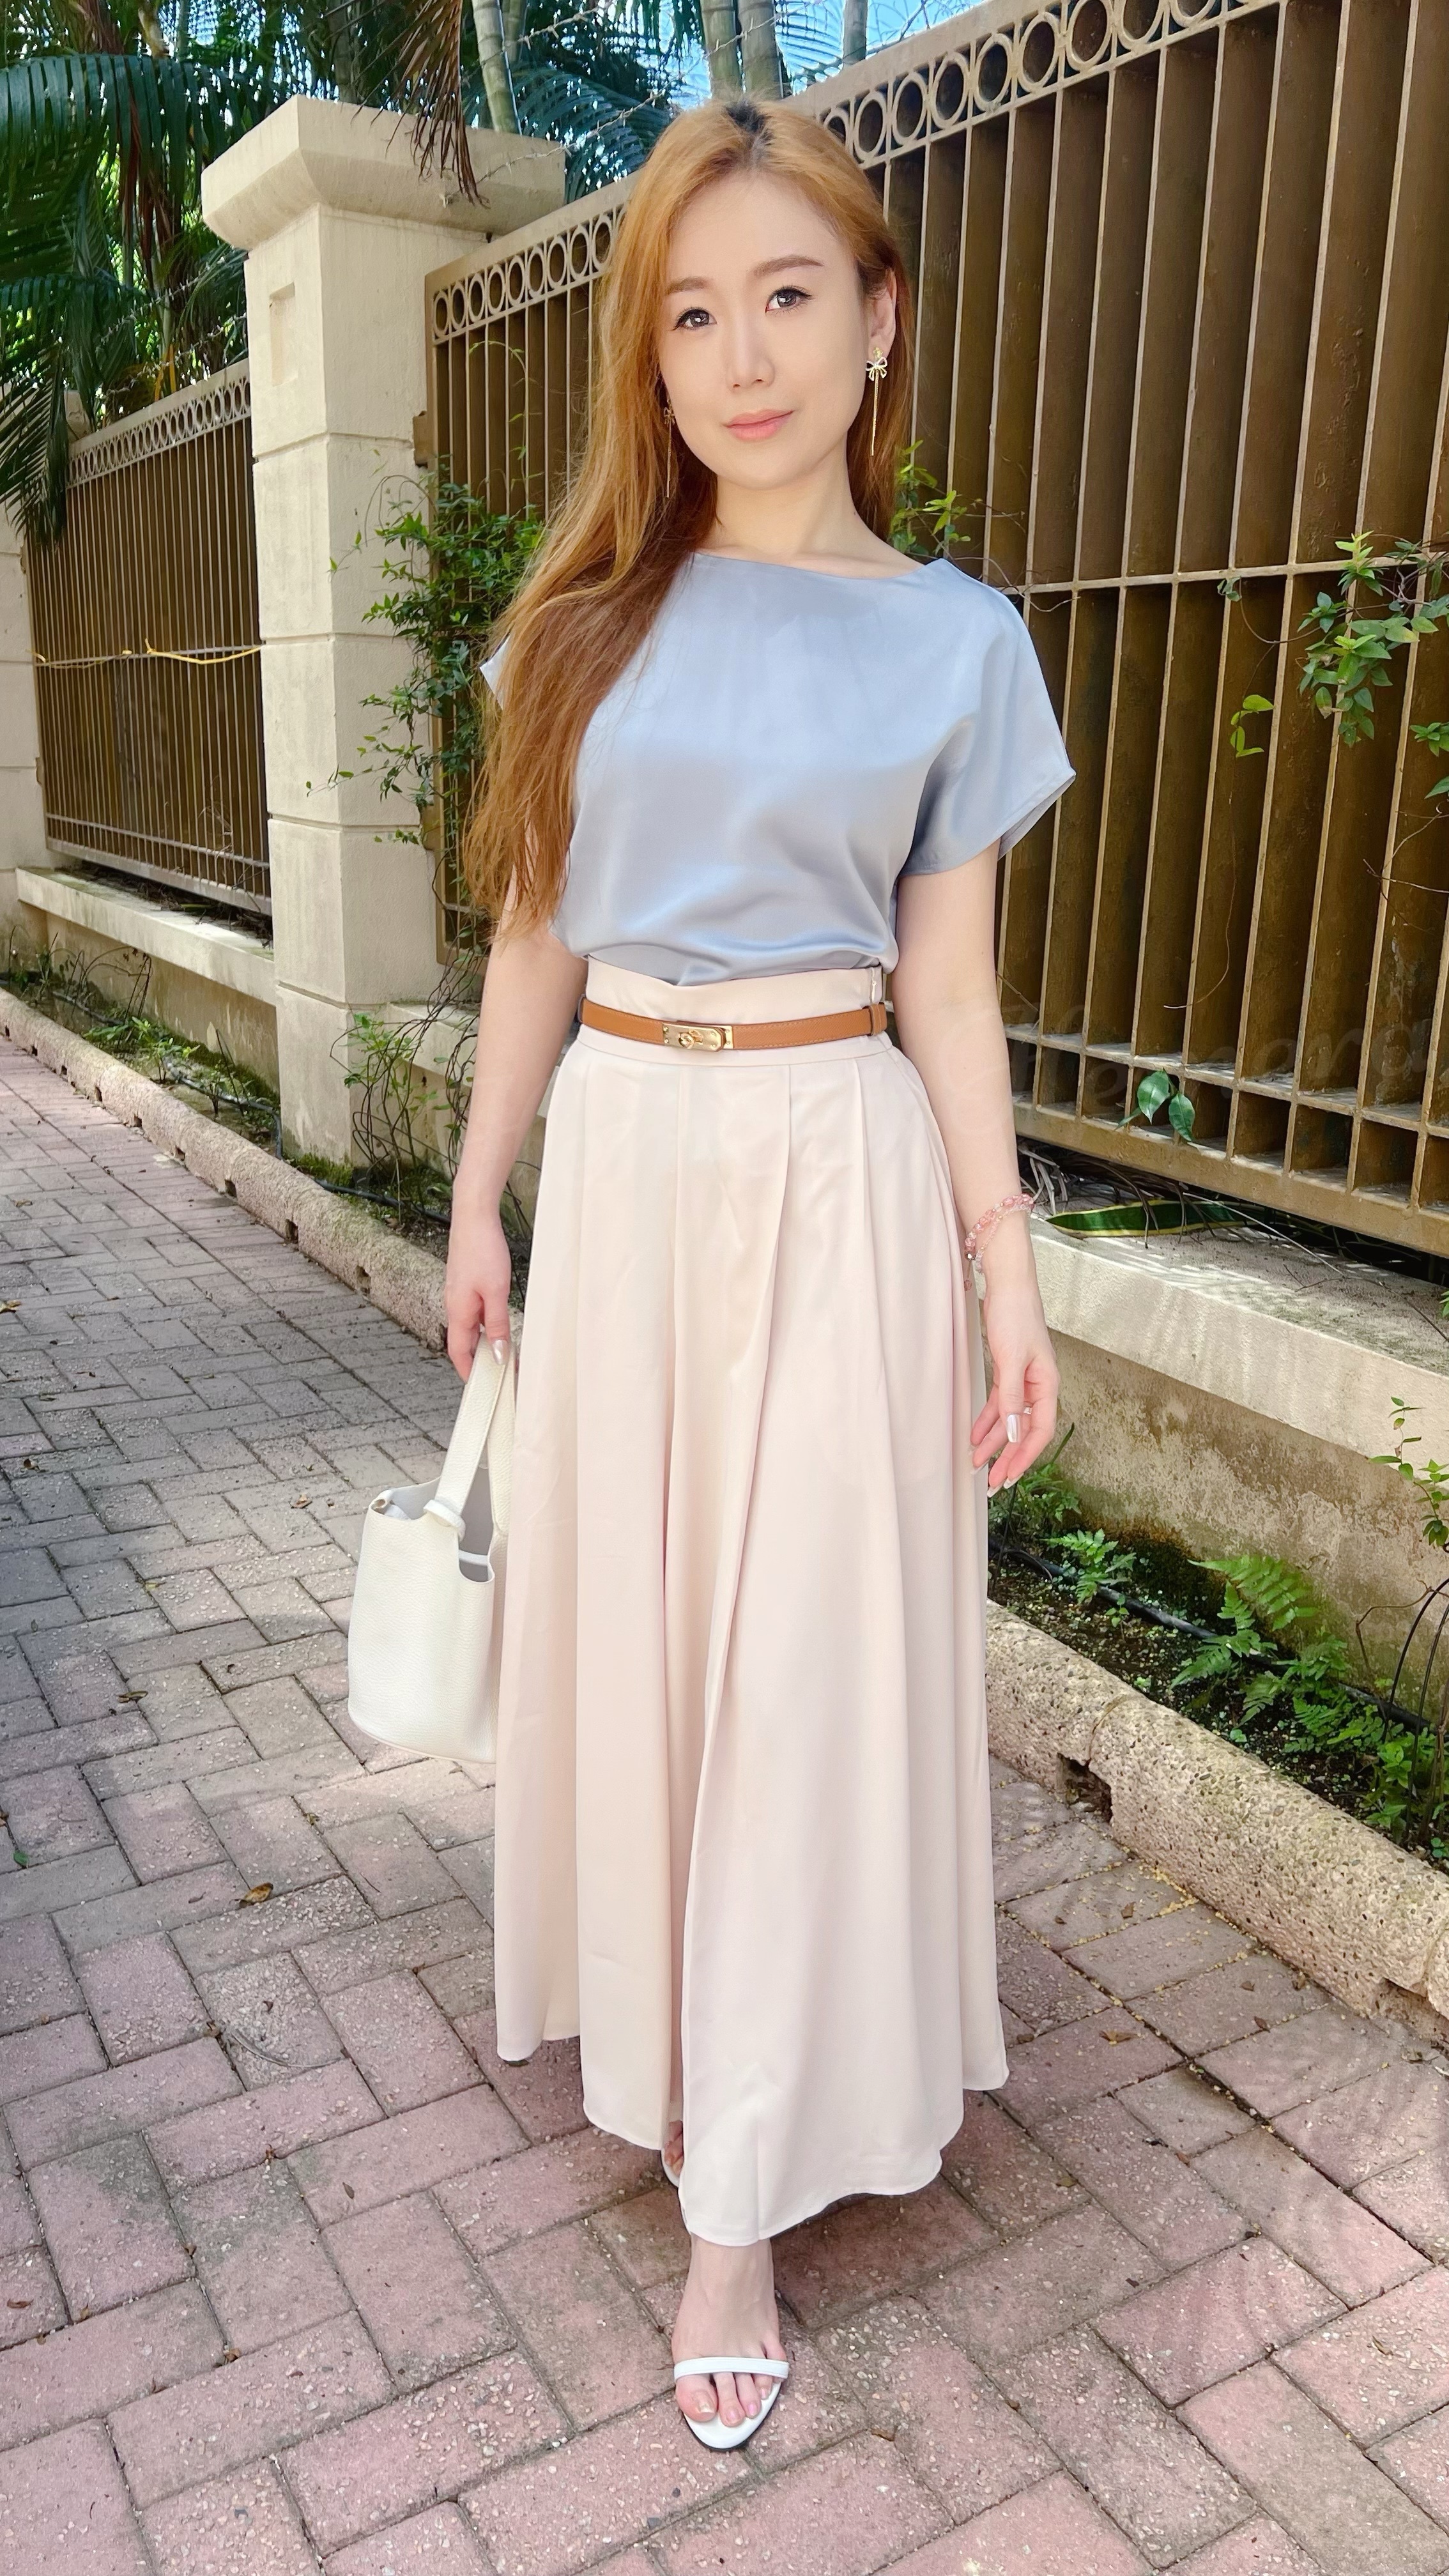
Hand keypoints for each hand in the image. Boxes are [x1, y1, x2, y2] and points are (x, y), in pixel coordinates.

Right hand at [445, 1193, 512, 1380]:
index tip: (482, 1390)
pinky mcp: (466, 1284)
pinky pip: (475, 1313)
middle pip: (464, 1343)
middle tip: (501, 1376)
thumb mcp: (496, 1292)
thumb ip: (497, 1324)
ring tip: (506, 1355)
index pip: (459, 1353)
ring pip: (471, 1328)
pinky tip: (500, 1325)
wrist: (474, 1217)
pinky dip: (486, 1325)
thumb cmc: (483, 1250)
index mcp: (458, 1311)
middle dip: (480, 1362)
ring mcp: (459, 1294)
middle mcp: (454, 1305)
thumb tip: (497, 1353)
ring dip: (485, 1343)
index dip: (468, 1373)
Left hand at [969, 1234, 1058, 1491]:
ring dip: (994, 1442)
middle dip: (1007, 1457)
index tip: (1008, 1476)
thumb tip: (1012, 1434)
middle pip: (1024, 1431)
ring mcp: (1023, 1380)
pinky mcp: (1008, 1372)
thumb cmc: (1015, 1316)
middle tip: (990, 1482)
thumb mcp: (1011, 1360)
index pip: (1039, 1431)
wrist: (1008, 1284)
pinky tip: (975, 1435)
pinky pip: (998, 1405)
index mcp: (1047, 1385)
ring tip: (977, 1463)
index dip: (1024, 1456)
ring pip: (1009, 1420)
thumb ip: (1011, 1398)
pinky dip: (987, 1421)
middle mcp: (1038, 1386)